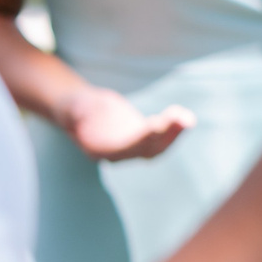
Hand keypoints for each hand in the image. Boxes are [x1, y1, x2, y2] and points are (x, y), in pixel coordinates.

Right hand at [62, 87, 193, 161]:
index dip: (141, 138)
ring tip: (188, 118)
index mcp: (98, 150)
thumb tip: (81, 109)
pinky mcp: (143, 141)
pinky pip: (162, 140)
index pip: (123, 148)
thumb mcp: (74, 106)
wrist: (86, 110)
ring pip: (157, 147)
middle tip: (184, 119)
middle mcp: (117, 155)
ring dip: (174, 133)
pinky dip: (174, 130)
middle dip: (165, 134)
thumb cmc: (77, 106)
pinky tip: (185, 118)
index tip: (157, 124)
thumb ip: (76, 109)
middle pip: (145, 149)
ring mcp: (132, 150)